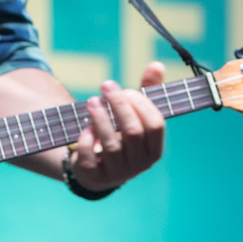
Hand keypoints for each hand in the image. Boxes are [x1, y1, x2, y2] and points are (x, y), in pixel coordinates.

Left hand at [70, 61, 166, 190]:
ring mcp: (118, 172)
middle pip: (133, 131)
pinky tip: (85, 128)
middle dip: (118, 105)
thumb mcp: (134, 115)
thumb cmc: (120, 134)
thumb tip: (157, 64)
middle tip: (105, 85)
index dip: (141, 104)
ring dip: (101, 118)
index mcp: (154, 148)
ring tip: (92, 100)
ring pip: (112, 144)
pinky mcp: (94, 176)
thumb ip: (147, 91)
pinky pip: (90, 158)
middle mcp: (140, 163)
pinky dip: (86, 140)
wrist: (96, 168)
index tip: (127, 90)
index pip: (156, 125)